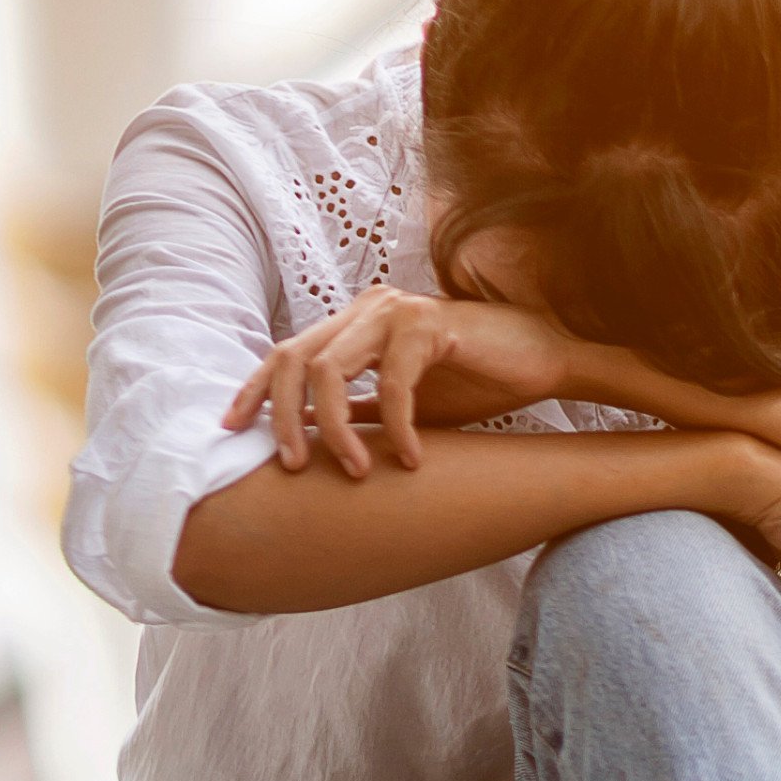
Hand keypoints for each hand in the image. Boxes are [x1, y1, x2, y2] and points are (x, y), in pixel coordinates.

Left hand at [227, 286, 585, 478]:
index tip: (234, 430)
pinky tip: (412, 460)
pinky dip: (397, 428)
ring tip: (354, 472)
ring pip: (330, 371)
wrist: (547, 364)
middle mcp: (367, 308)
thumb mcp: (406, 404)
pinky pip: (393, 384)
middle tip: (291, 466)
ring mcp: (395, 311)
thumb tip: (310, 432)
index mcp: (355, 323)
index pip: (286, 352)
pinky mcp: (429, 325)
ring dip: (335, 430)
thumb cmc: (479, 382)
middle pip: (292, 359)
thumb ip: (359, 409)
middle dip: (282, 417)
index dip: (255, 390)